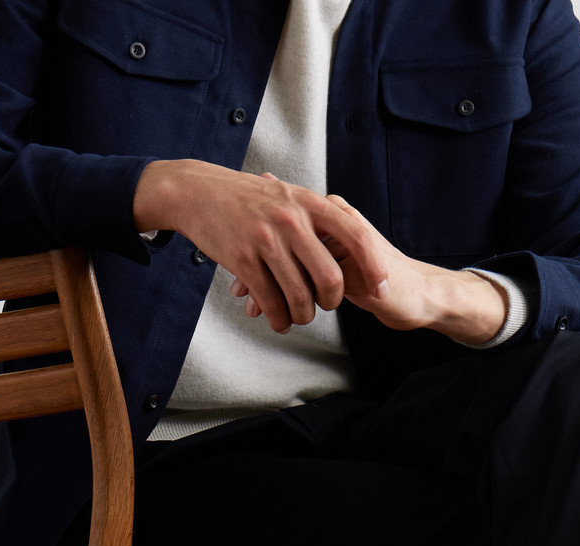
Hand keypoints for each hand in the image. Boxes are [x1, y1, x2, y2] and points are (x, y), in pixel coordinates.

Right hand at [133, 159, 386, 333]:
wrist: (198, 192)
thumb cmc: (249, 199)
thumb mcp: (289, 195)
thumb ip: (318, 217)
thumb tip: (352, 246)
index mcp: (308, 202)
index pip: (356, 236)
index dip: (374, 266)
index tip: (382, 289)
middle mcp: (290, 219)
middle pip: (330, 278)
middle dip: (332, 302)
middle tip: (325, 304)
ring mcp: (266, 239)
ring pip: (300, 297)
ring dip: (303, 315)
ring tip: (299, 315)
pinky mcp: (243, 259)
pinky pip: (271, 302)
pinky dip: (279, 319)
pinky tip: (279, 319)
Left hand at [230, 183, 507, 344]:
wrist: (419, 295)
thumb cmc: (381, 282)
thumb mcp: (340, 264)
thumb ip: (311, 255)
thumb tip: (273, 256)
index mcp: (329, 214)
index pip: (282, 215)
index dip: (254, 236)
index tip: (231, 252)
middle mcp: (334, 219)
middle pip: (280, 234)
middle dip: (253, 259)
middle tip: (233, 282)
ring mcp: (343, 237)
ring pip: (290, 256)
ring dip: (265, 280)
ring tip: (247, 302)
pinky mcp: (352, 261)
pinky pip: (308, 277)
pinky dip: (283, 294)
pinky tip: (267, 309)